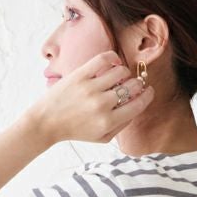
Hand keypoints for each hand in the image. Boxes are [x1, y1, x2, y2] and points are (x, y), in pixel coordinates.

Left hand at [26, 50, 154, 145]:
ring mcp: (91, 88)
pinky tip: (114, 63)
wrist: (47, 122)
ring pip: (121, 71)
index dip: (147, 96)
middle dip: (137, 85)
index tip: (148, 91)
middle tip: (134, 85)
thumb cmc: (76, 130)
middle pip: (132, 87)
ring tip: (120, 77)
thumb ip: (121, 125)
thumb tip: (137, 106)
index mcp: (108, 122)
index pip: (138, 104)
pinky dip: (114, 58)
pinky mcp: (80, 75)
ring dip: (125, 73)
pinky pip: (105, 59)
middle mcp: (101, 105)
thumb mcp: (101, 137)